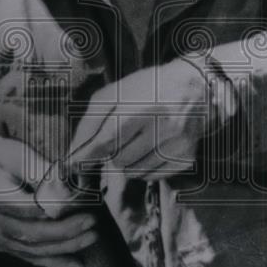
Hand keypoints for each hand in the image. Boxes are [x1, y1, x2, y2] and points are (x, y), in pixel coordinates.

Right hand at [0, 135, 97, 266]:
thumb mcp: (14, 152)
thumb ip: (41, 171)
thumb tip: (69, 188)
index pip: (23, 207)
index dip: (52, 208)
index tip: (78, 202)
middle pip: (29, 232)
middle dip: (64, 231)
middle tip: (91, 222)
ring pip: (31, 249)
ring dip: (64, 247)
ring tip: (90, 239)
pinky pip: (28, 257)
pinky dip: (53, 262)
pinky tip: (75, 265)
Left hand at [65, 57, 236, 179]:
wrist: (196, 89)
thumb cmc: (149, 88)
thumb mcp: (117, 92)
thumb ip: (92, 120)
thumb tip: (73, 154)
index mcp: (142, 106)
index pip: (106, 140)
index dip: (86, 155)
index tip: (71, 164)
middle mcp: (163, 126)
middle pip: (119, 159)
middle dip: (111, 153)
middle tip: (121, 137)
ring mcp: (176, 145)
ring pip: (134, 172)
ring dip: (127, 161)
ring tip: (138, 140)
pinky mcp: (186, 159)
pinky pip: (151, 177)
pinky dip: (144, 167)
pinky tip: (151, 148)